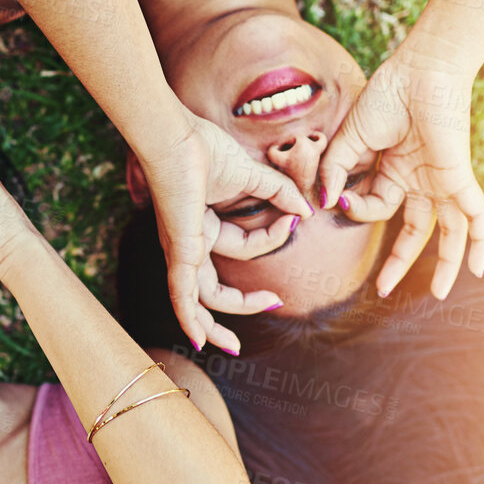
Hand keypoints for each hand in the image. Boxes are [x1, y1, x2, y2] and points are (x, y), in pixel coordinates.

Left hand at [139, 111, 312, 352]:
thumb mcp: (251, 176)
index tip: (294, 220)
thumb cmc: (203, 147)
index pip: (244, 246)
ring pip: (197, 300)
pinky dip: (188, 317)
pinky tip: (198, 339)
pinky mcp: (178, 251)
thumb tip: (307, 210)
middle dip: (240, 304)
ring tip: (233, 345)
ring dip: (214, 326)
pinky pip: (180, 293)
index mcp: (203, 225)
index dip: (273, 237)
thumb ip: (280, 192)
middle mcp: (189, 243)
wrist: (177, 138)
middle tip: (272, 301)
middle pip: (211, 288)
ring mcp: (180, 249)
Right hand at [317, 49, 483, 299]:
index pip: (373, 206)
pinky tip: (479, 269)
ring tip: (437, 293)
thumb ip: (335, 170)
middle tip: (383, 288)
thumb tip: (324, 203)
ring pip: (448, 232)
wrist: (420, 71)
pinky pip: (476, 216)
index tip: (334, 197)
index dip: (353, 209)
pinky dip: (480, 242)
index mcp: (393, 171)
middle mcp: (419, 180)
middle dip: (399, 261)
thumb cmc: (386, 95)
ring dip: (445, 264)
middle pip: (414, 231)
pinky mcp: (459, 178)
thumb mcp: (349, 138)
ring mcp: (441, 181)